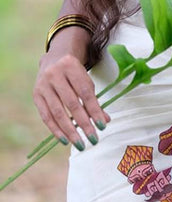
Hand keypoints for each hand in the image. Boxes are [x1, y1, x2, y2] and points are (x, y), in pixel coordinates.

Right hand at [33, 28, 109, 150]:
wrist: (54, 57)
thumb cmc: (75, 72)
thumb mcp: (86, 79)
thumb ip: (94, 99)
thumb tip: (105, 120)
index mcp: (71, 65)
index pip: (85, 92)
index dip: (94, 110)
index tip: (102, 125)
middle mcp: (55, 74)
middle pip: (71, 103)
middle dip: (83, 123)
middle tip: (93, 138)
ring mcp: (43, 85)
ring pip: (57, 112)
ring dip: (70, 130)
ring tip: (80, 143)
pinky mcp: (36, 95)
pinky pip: (46, 116)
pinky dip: (56, 129)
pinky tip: (65, 140)